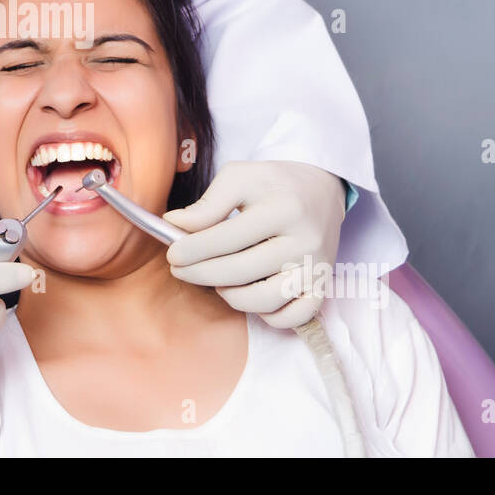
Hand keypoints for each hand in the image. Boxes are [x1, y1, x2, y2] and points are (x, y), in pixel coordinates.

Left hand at [162, 160, 345, 327]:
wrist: (320, 189)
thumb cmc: (274, 183)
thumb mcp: (240, 177)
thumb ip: (208, 203)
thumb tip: (174, 224)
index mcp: (283, 208)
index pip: (228, 238)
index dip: (193, 250)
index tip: (172, 253)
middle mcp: (305, 241)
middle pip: (241, 272)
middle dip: (200, 274)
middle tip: (179, 269)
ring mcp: (316, 267)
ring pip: (264, 301)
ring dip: (231, 296)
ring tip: (217, 280)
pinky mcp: (322, 286)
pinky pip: (291, 318)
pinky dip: (265, 314)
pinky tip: (248, 294)